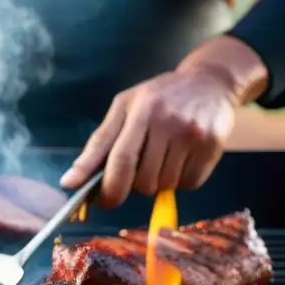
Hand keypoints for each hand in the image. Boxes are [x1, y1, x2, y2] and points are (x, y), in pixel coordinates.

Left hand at [59, 69, 238, 207]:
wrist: (210, 81)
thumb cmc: (158, 97)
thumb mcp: (125, 107)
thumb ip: (99, 143)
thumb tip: (70, 180)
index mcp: (141, 110)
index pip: (120, 158)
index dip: (107, 187)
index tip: (98, 203)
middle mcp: (168, 121)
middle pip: (142, 180)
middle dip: (132, 186)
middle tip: (134, 173)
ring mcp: (193, 134)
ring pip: (164, 185)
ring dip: (157, 182)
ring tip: (161, 158)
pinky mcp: (213, 147)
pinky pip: (189, 184)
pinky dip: (180, 181)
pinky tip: (180, 159)